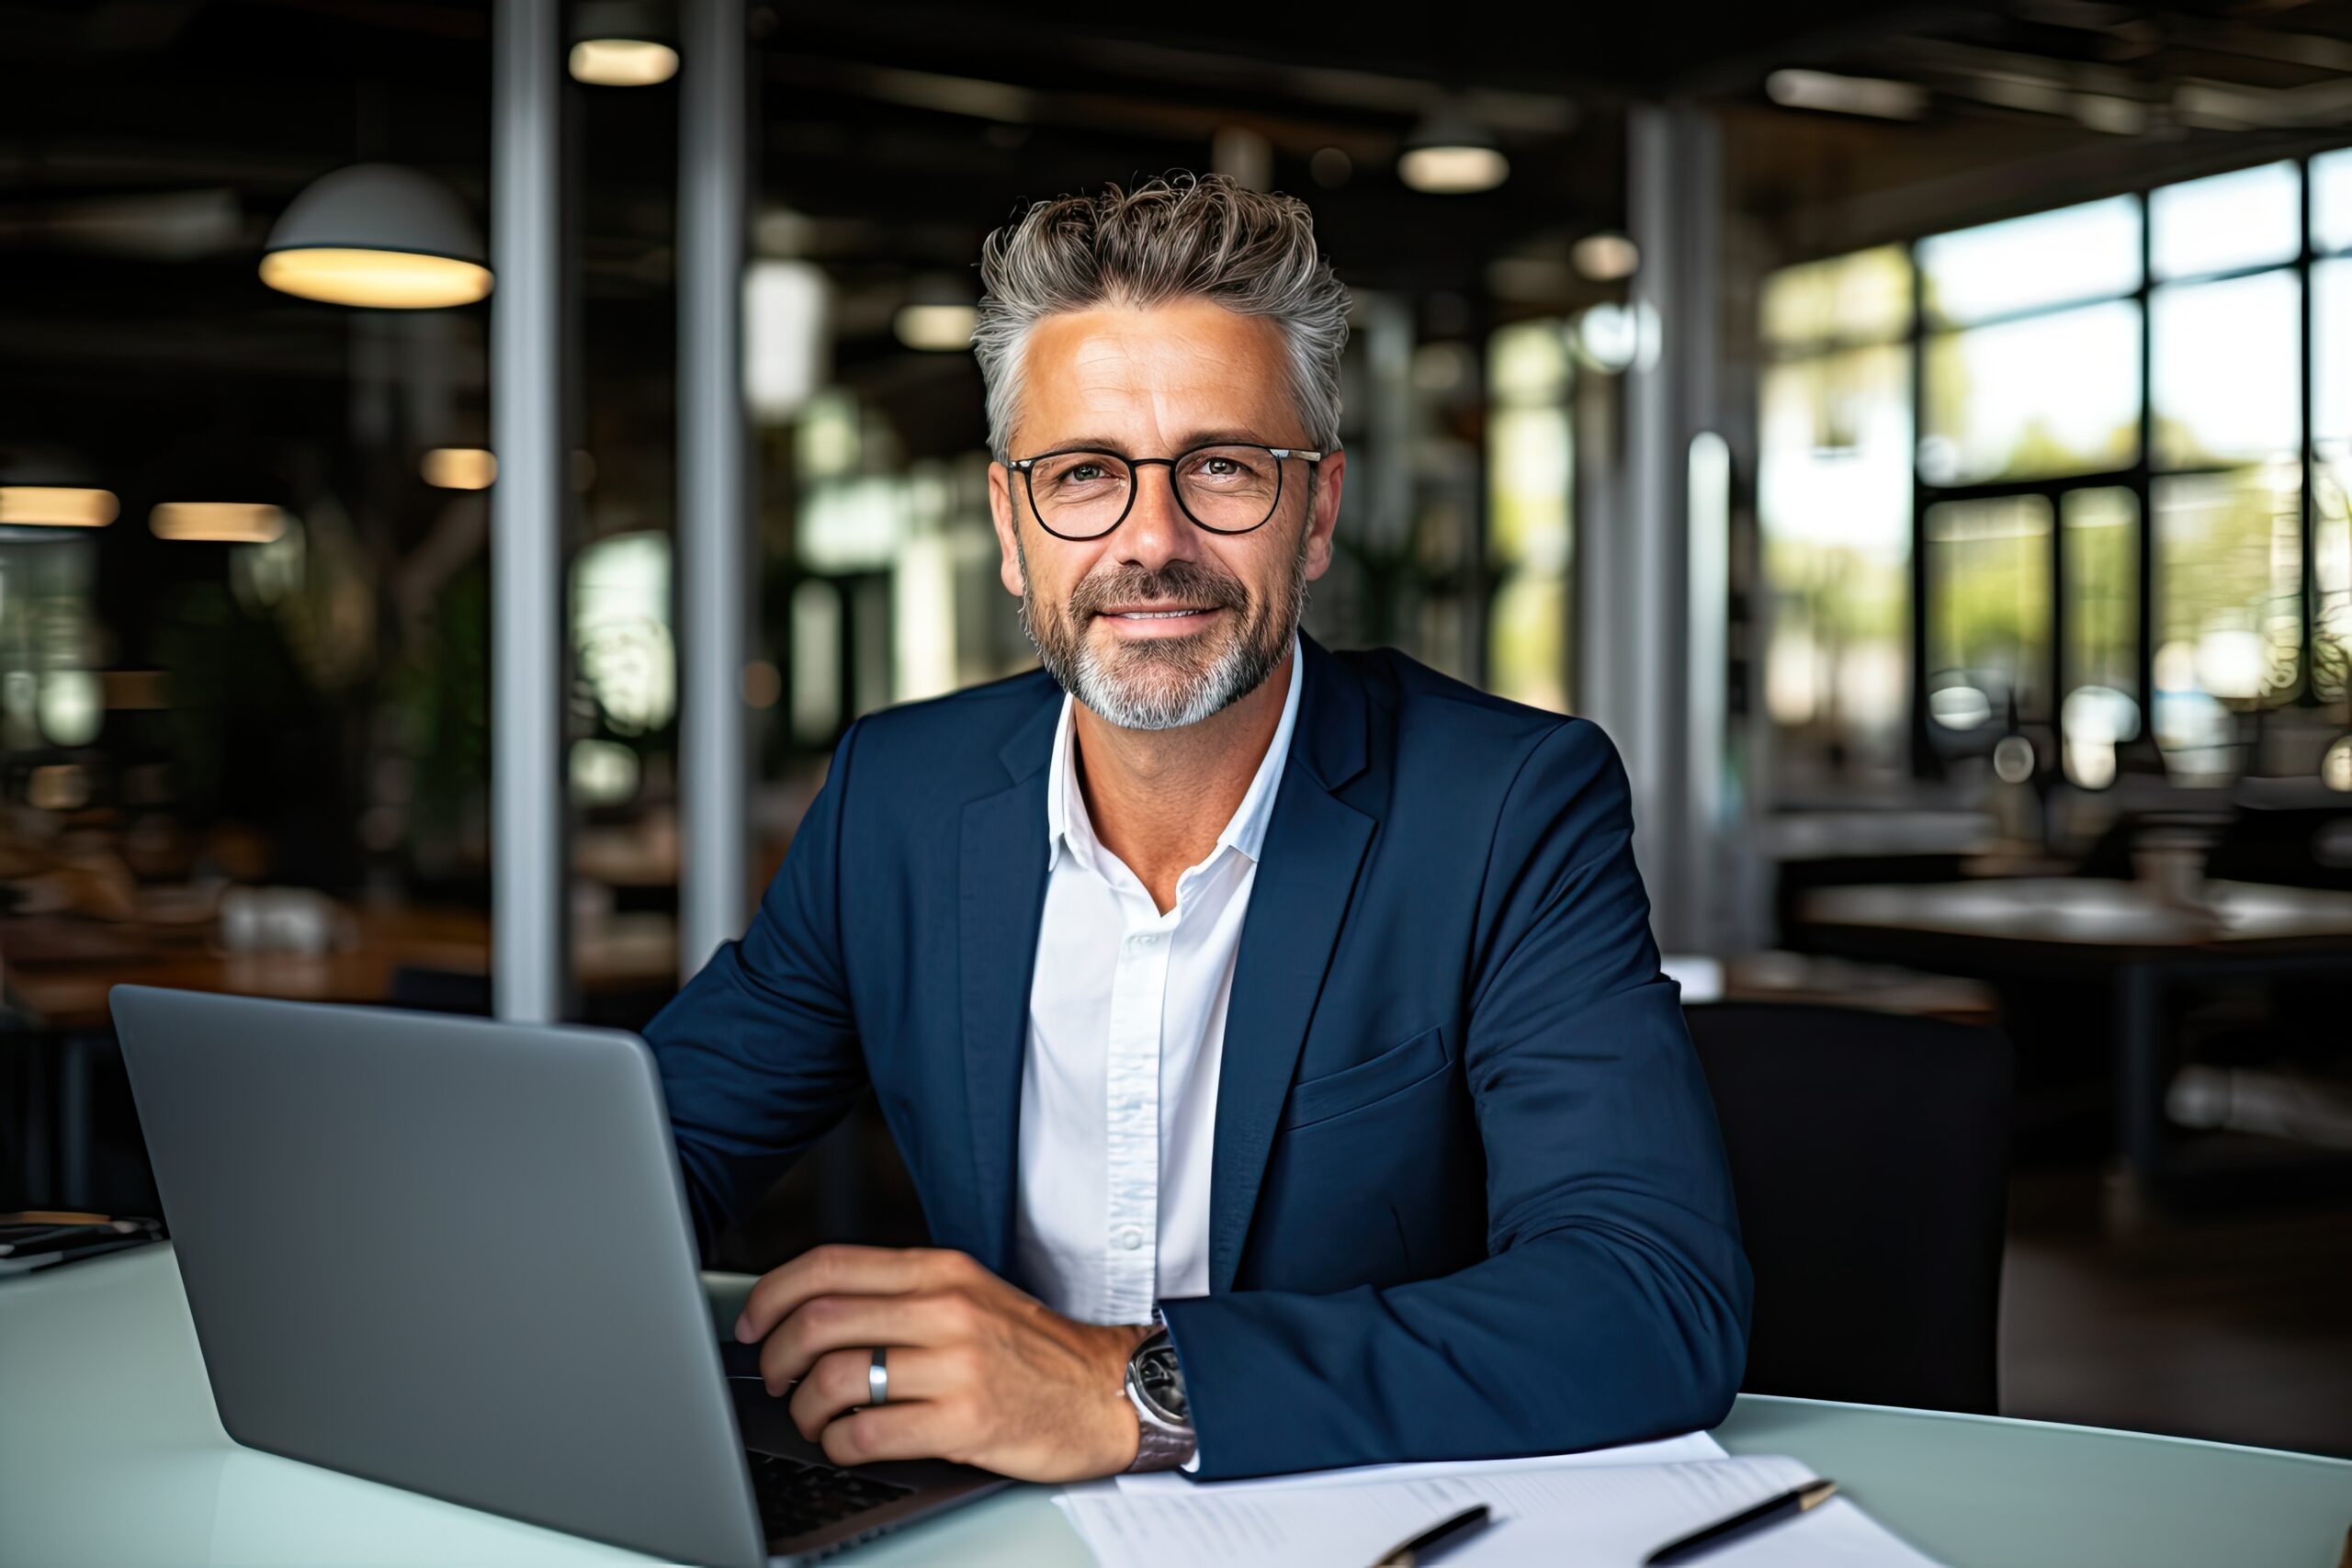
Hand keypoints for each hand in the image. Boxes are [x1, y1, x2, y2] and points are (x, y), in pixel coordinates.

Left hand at [734, 1244, 1151, 1481]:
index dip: (771, 1295)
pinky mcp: (967, 1419)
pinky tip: (847, 1444)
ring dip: (806, 1407)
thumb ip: (901, 1295)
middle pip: (820, 1320)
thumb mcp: (969, 1296)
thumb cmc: (1032, 1351)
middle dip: (776, 1356)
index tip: (752, 1324)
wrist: (1106, 1390)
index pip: (829, 1265)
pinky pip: (869, 1433)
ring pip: (837, 1378)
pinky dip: (839, 1444)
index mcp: (940, 1270)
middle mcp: (946, 1308)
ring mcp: (958, 1364)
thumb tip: (813, 1313)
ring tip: (815, 1418)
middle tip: (776, 1378)